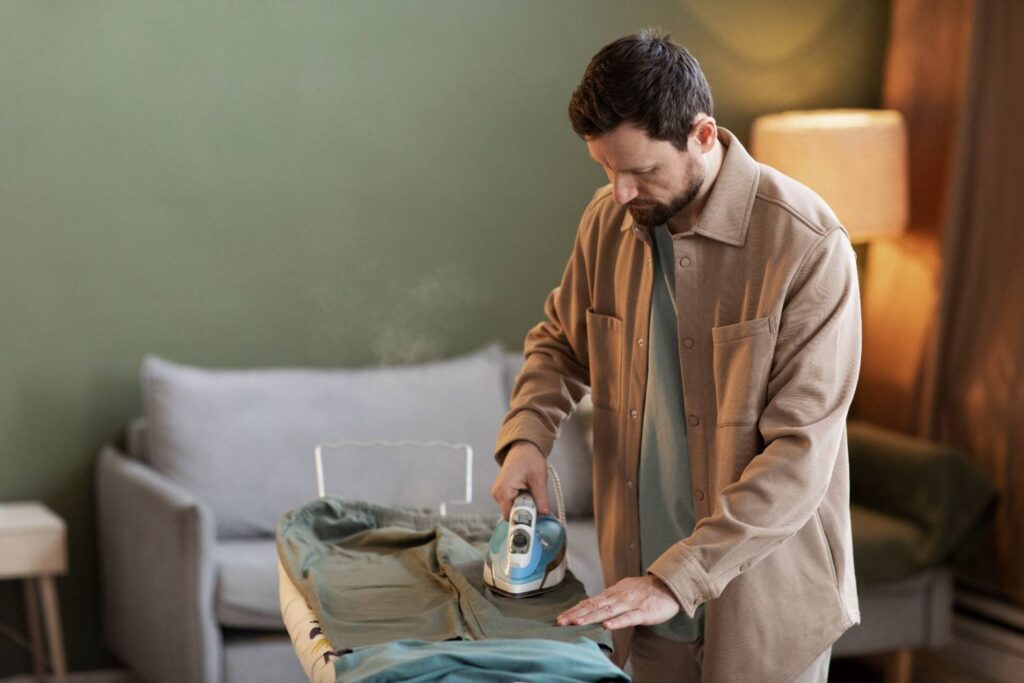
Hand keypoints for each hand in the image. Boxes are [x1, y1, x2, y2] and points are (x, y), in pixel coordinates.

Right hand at [491, 441, 550, 518]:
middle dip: (527, 511)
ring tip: (533, 492)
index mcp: (503, 491)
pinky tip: (529, 491)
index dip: (524, 519)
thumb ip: (541, 498)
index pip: (510, 516)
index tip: (537, 517)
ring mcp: (500, 493)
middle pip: (512, 514)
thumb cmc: (529, 458)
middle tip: (538, 501)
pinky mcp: (505, 492)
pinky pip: (515, 503)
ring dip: (526, 505)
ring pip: (514, 509)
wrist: (523, 447)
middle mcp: (498, 494)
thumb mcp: (538, 478)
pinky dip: (524, 501)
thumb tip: (544, 513)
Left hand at [556, 575, 680, 629]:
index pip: (589, 601)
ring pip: (607, 611)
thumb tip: (591, 605)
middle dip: (576, 614)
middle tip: (560, 621)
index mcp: (612, 593)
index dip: (575, 609)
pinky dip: (617, 622)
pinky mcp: (643, 612)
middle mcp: (618, 597)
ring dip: (591, 617)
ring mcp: (630, 604)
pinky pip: (628, 617)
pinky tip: (607, 627)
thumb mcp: (623, 591)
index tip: (560, 617)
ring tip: (577, 622)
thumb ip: (608, 599)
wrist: (668, 585)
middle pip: (594, 606)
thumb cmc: (645, 590)